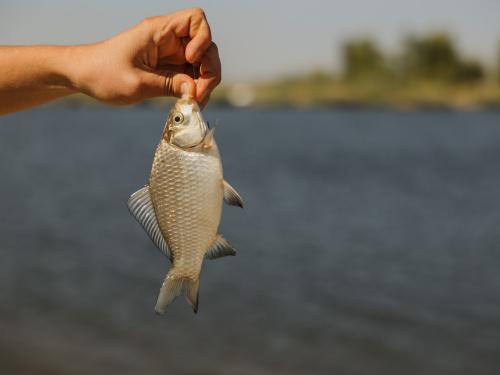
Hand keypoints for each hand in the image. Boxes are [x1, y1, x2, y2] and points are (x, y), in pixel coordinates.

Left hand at [69, 8, 220, 108]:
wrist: (84, 77)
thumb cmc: (103, 74)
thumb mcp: (136, 83)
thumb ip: (169, 86)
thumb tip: (196, 91)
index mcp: (159, 31)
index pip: (196, 19)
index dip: (203, 39)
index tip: (191, 60)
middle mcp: (169, 40)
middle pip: (206, 45)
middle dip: (209, 70)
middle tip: (199, 95)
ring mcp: (171, 55)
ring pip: (203, 63)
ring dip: (205, 83)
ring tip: (195, 103)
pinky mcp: (170, 69)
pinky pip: (192, 76)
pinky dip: (196, 89)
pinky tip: (191, 102)